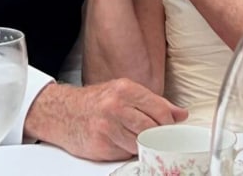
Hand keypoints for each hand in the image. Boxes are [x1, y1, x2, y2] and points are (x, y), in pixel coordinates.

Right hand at [24, 79, 187, 160]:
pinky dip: (127, 150)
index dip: (169, 122)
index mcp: (124, 89)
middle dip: (158, 135)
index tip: (172, 127)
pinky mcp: (101, 145)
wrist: (63, 113)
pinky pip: (125, 153)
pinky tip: (121, 142)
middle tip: (159, 136)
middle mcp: (115, 106)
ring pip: (140, 143)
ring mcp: (107, 127)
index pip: (159, 109)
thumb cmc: (95, 102)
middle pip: (152, 128)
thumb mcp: (123, 92)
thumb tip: (180, 114)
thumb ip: (152, 102)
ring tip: (136, 137)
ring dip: (143, 144)